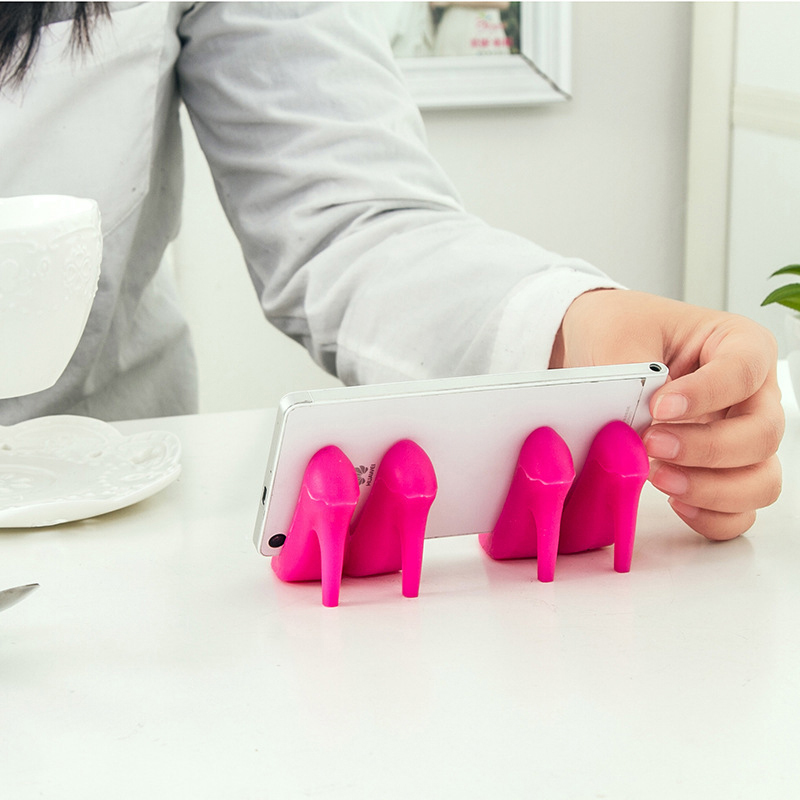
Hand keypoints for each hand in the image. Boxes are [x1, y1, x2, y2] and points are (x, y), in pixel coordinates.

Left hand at [550, 289, 783, 539]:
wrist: (601, 350)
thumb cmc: (621, 331)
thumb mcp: (616, 335)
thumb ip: (627, 375)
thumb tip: (630, 427)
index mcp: (738, 344)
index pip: (745, 370)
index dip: (708, 394)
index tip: (660, 406)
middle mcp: (752, 394)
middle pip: (763, 434)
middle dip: (707, 449)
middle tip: (652, 444)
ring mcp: (741, 438)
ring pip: (760, 480)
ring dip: (711, 489)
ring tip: (658, 476)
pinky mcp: (723, 474)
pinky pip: (738, 513)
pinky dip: (711, 516)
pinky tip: (674, 500)